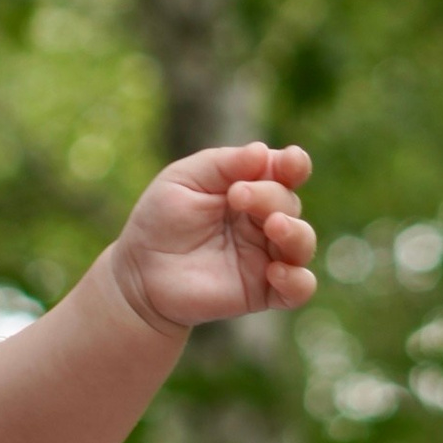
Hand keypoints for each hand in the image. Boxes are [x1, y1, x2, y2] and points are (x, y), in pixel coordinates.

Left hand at [106, 139, 314, 335]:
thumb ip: (222, 164)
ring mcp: (266, 256)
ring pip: (302, 243)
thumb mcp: (182, 180)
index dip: (293, 165)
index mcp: (249, 188)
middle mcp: (264, 221)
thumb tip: (264, 151)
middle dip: (270, 196)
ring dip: (295, 232)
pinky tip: (276, 271)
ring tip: (273, 225)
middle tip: (237, 195)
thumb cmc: (160, 220)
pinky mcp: (263, 291)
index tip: (290, 161)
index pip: (284, 173)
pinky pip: (299, 288)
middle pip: (289, 204)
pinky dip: (297, 280)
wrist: (140, 272)